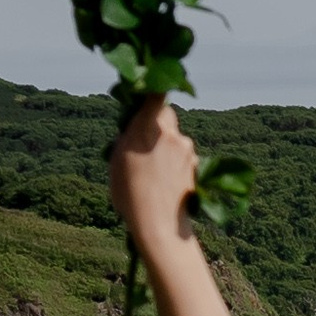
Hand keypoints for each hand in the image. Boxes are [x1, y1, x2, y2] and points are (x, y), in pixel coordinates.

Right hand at [109, 97, 201, 256]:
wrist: (159, 225)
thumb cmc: (131, 193)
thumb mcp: (117, 159)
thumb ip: (128, 136)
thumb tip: (134, 127)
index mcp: (150, 127)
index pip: (157, 95)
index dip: (152, 91)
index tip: (145, 94)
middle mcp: (173, 134)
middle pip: (167, 116)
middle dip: (156, 124)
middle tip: (142, 142)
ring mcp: (188, 150)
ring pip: (176, 139)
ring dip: (166, 146)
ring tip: (151, 171)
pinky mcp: (197, 167)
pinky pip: (183, 156)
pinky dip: (175, 163)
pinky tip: (164, 181)